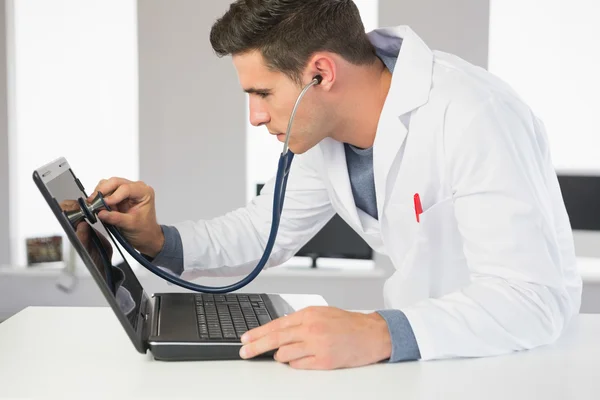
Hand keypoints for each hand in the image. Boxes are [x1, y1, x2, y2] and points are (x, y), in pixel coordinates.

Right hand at [88, 177, 163, 256]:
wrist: (145, 236)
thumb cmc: (144, 229)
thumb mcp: (131, 225)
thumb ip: (116, 218)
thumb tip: (102, 213)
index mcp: (144, 192)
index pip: (126, 188)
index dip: (114, 195)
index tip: (104, 204)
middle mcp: (136, 188)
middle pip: (115, 182)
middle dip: (103, 191)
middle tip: (93, 201)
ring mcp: (126, 191)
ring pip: (108, 184)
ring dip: (100, 194)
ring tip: (96, 206)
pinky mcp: (118, 195)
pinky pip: (105, 191)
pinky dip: (99, 198)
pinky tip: (99, 207)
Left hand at [239, 306, 391, 369]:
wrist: (372, 334)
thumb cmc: (348, 323)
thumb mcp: (322, 313)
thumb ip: (300, 320)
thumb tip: (278, 329)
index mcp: (309, 314)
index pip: (276, 324)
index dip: (258, 333)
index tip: (245, 338)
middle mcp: (311, 329)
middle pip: (275, 339)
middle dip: (256, 346)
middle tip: (244, 352)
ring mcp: (317, 346)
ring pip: (285, 355)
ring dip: (281, 356)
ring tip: (285, 354)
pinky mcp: (324, 362)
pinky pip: (299, 366)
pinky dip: (295, 364)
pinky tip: (299, 360)